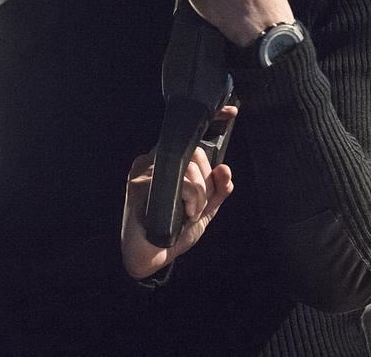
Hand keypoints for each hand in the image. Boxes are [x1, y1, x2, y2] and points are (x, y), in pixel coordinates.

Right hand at [121, 106, 235, 279]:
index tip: (231, 112)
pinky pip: (179, 181)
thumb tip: (226, 171)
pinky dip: (190, 198)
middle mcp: (153, 160)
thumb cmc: (173, 231)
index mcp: (166, 162)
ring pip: (189, 167)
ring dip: (199, 195)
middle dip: (207, 182)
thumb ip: (216, 191)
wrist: (148, 257)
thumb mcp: (203, 211)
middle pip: (195, 153)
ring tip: (191, 213)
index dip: (212, 120)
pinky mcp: (139, 184)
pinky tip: (185, 214)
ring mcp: (144, 170)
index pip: (189, 137)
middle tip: (200, 206)